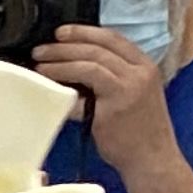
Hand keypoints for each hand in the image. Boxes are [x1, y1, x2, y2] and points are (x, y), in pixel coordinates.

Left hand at [34, 25, 171, 168]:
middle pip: (97, 49)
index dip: (85, 32)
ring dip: (60, 63)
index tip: (61, 32)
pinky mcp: (112, 111)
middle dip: (65, 46)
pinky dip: (63, 89)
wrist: (152, 159)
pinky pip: (81, 95)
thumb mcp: (136, 93)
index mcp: (146, 66)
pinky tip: (49, 89)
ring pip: (89, 65)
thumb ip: (116, 76)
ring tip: (40, 65)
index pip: (113, 38)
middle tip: (41, 49)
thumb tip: (78, 63)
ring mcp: (127, 91)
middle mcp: (139, 74)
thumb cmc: (140, 130)